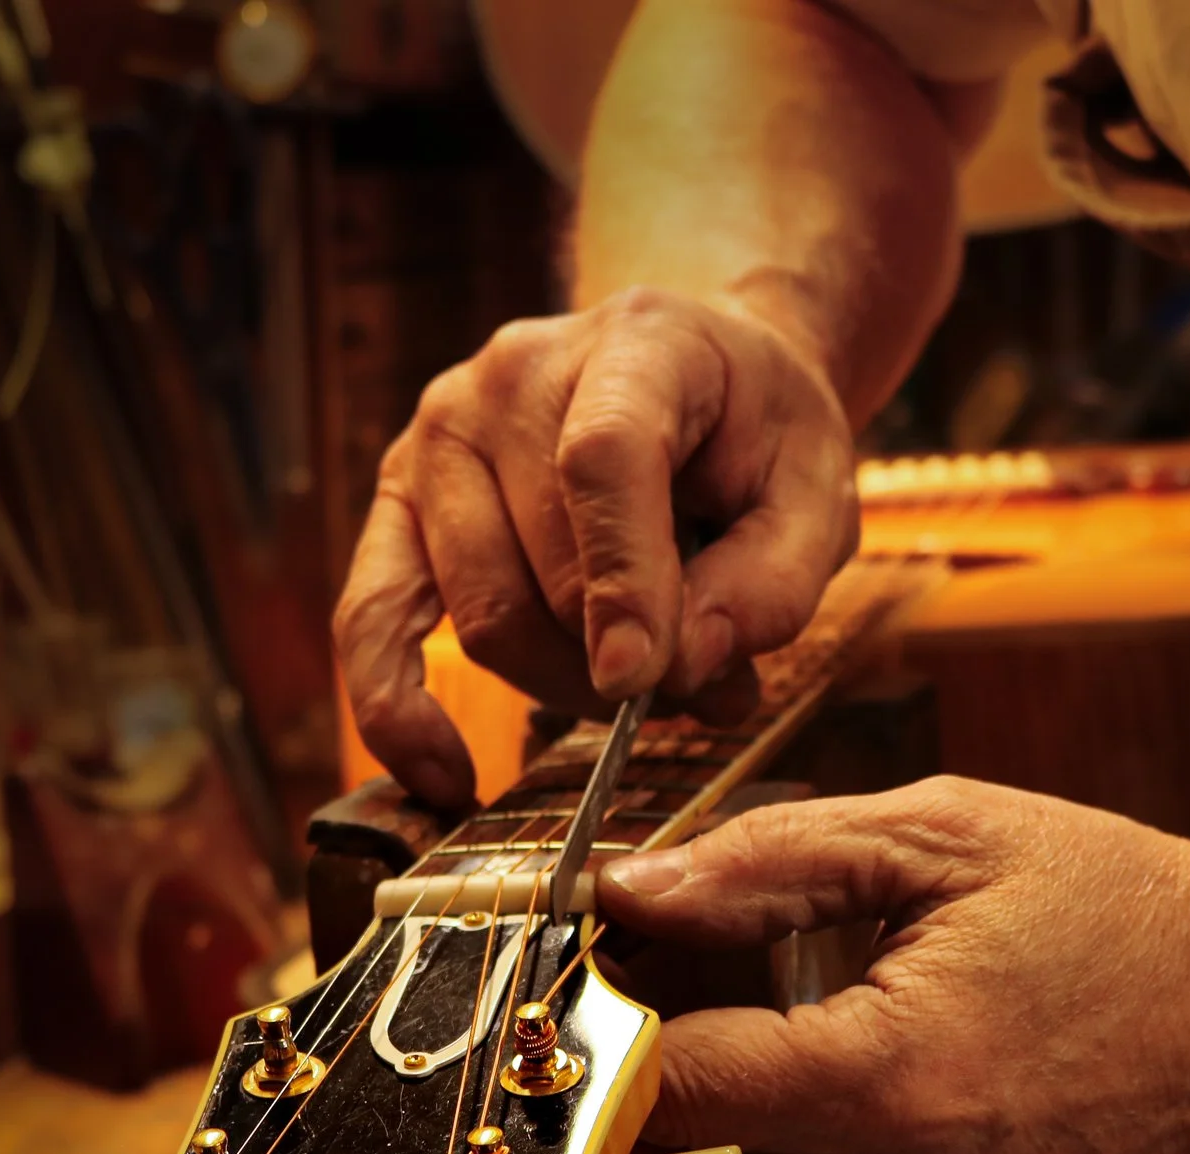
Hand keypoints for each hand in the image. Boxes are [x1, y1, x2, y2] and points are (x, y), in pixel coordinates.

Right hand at [334, 287, 860, 806]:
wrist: (706, 380)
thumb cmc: (759, 440)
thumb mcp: (818, 497)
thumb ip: (770, 585)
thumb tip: (678, 666)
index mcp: (634, 343)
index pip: (601, 460)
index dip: (623, 581)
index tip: (645, 680)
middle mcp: (509, 376)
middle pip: (540, 569)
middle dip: (622, 664)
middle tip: (703, 686)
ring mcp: (439, 435)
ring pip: (480, 618)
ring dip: (564, 684)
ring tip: (638, 679)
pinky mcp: (399, 500)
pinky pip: (371, 621)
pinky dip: (398, 708)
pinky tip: (445, 774)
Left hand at [598, 777, 1189, 1153]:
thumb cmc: (1114, 913)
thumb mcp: (941, 835)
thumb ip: (764, 860)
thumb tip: (627, 885)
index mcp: (887, 1076)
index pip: (669, 1092)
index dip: (622, 1039)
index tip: (617, 997)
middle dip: (640, 1125)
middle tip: (653, 1054)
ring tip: (726, 1110)